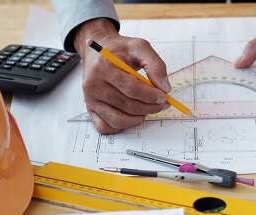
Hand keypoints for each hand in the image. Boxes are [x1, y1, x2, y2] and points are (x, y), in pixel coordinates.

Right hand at [74, 18, 170, 133]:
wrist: (97, 51)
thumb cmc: (119, 50)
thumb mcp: (140, 47)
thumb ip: (156, 65)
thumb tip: (164, 88)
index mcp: (103, 67)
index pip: (131, 89)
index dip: (151, 96)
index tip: (163, 96)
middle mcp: (93, 85)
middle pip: (127, 106)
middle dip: (149, 108)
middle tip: (161, 104)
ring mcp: (90, 99)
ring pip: (118, 120)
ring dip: (138, 118)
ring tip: (147, 109)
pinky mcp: (90, 109)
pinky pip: (105, 127)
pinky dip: (121, 126)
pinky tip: (131, 115)